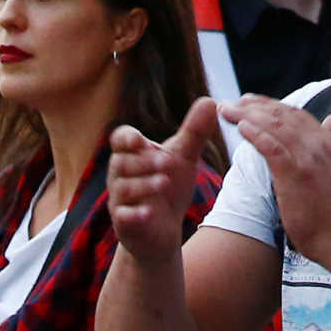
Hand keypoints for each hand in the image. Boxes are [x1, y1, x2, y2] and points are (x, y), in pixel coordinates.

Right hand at [107, 100, 219, 263]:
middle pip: (121, 162)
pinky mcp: (124, 223)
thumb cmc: (169, 188)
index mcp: (133, 155)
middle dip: (143, 162)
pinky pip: (123, 216)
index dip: (128, 138)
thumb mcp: (185, 158)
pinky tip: (149, 212)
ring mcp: (120, 200)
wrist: (164, 230)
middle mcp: (121, 175)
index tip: (141, 140)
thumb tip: (210, 99)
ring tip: (164, 183)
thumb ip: (194, 132)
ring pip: (122, 188)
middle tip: (167, 162)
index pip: (121, 139)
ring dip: (143, 185)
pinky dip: (134, 213)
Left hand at [229, 96, 330, 269]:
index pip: (296, 115)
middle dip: (254, 106)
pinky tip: (241, 127)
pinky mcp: (296, 174)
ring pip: (274, 127)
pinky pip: (272, 148)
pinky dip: (256, 135)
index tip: (251, 103)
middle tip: (231, 103)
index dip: (271, 106)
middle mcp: (319, 144)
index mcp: (328, 142)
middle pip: (282, 116)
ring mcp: (308, 158)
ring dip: (247, 115)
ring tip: (227, 110)